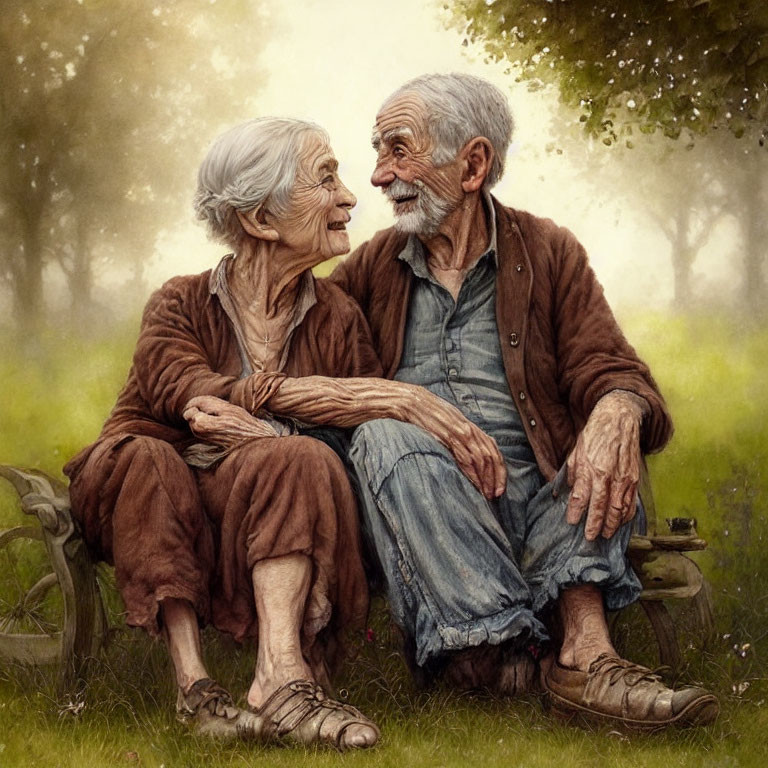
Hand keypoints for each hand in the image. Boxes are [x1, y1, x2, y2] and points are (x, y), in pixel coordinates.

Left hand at [183, 395, 279, 446]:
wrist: (255, 443)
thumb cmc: (243, 425)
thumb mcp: (226, 408)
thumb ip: (205, 404)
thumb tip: (190, 407)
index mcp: (200, 424)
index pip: (191, 406)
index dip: (203, 402)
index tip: (218, 407)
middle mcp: (198, 433)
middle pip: (194, 412)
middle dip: (205, 409)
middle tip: (224, 413)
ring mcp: (202, 437)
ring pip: (199, 418)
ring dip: (210, 415)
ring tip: (226, 419)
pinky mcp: (208, 439)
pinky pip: (205, 424)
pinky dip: (213, 421)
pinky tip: (225, 424)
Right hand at [409, 390, 506, 499]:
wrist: (414, 403)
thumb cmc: (430, 416)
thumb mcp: (450, 426)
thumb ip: (461, 440)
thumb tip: (468, 459)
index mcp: (472, 428)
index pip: (493, 450)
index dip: (500, 470)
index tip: (500, 487)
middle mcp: (471, 430)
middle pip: (491, 456)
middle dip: (496, 477)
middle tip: (496, 494)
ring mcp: (461, 433)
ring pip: (481, 459)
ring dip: (486, 479)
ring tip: (486, 494)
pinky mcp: (450, 436)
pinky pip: (466, 457)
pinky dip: (473, 473)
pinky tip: (475, 484)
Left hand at [565, 391, 646, 540]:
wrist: (619, 419)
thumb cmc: (594, 435)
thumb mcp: (576, 451)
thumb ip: (571, 473)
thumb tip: (564, 491)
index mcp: (590, 468)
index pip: (581, 496)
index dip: (576, 512)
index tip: (572, 522)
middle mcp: (607, 475)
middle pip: (600, 507)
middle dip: (594, 525)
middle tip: (589, 537)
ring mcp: (623, 478)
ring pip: (618, 508)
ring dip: (612, 525)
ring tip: (605, 535)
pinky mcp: (634, 478)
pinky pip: (631, 502)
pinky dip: (626, 516)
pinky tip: (621, 523)